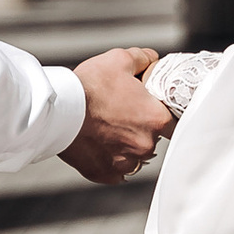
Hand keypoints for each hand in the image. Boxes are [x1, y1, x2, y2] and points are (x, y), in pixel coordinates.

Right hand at [63, 47, 172, 184]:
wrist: (57, 112)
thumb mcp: (119, 60)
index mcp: (156, 120)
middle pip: (154, 138)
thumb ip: (142, 58)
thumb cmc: (89, 86)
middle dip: (141, 127)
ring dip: (126, 145)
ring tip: (106, 128)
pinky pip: (115, 169)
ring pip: (134, 155)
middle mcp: (146, 146)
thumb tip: (152, 59)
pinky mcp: (106, 175)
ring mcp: (126, 164)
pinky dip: (109, 159)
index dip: (164, 113)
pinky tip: (98, 144)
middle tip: (122, 113)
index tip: (152, 108)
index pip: (176, 121)